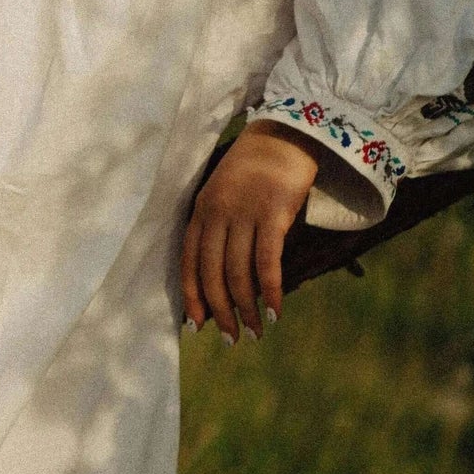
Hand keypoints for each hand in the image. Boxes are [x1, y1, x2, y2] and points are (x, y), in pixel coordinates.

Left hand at [179, 119, 319, 341]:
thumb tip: (222, 276)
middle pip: (212, 273)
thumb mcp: (224, 195)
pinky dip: (269, 291)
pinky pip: (267, 262)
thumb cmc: (255, 170)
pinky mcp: (273, 214)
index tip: (197, 326)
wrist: (285, 134)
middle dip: (220, 311)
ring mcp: (244, 213)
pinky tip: (274, 311)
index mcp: (201, 211)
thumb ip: (218, 229)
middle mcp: (217, 213)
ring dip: (247, 308)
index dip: (192, 297)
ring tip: (256, 332)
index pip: (189, 262)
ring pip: (238, 273)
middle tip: (231, 339)